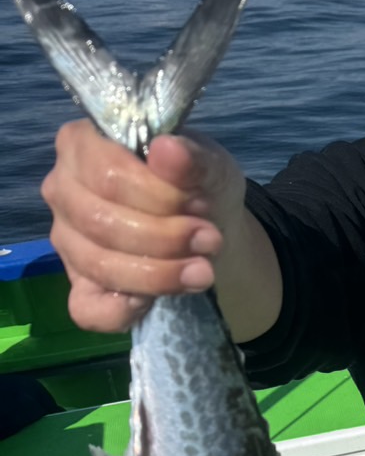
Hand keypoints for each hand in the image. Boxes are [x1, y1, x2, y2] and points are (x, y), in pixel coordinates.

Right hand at [42, 121, 246, 333]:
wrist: (209, 227)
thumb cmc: (197, 185)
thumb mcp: (211, 166)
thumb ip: (194, 159)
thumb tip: (168, 150)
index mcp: (83, 144)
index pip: (109, 175)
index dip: (160, 198)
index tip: (202, 207)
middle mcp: (62, 189)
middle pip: (100, 222)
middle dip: (165, 238)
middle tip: (211, 240)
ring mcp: (66, 239)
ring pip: (98, 265)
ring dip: (158, 275)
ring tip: (204, 270)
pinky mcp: (79, 284)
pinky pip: (87, 309)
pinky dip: (123, 311)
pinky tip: (156, 302)